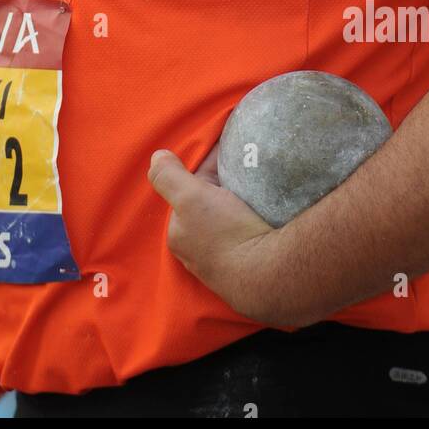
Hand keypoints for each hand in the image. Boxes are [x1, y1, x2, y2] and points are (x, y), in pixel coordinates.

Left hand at [147, 143, 298, 325]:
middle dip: (224, 184)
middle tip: (246, 165)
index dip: (207, 168)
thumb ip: (168, 176)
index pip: (188, 191)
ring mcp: (225, 259)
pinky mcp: (250, 263)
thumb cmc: (226, 235)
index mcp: (179, 234)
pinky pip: (248, 229)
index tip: (228, 152)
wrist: (270, 276)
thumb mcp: (190, 198)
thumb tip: (158, 157)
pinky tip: (266, 206)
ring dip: (241, 198)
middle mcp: (198, 250)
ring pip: (230, 216)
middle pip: (209, 203)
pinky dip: (254, 214)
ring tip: (259, 182)